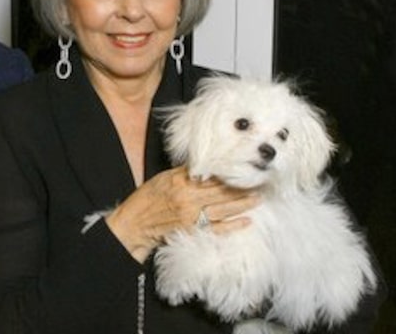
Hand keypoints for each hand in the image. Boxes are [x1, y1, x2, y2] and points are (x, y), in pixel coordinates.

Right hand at [105, 166, 257, 262]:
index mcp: (180, 181)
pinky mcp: (193, 230)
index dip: (229, 170)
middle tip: (260, 181)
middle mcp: (188, 198)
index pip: (210, 174)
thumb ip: (184, 173)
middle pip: (221, 190)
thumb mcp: (162, 178)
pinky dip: (233, 225)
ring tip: (259, 197)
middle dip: (242, 185)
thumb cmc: (146, 199)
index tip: (244, 165)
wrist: (135, 225)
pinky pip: (217, 228)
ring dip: (243, 203)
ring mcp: (192, 216)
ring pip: (223, 208)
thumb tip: (204, 165)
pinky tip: (246, 221)